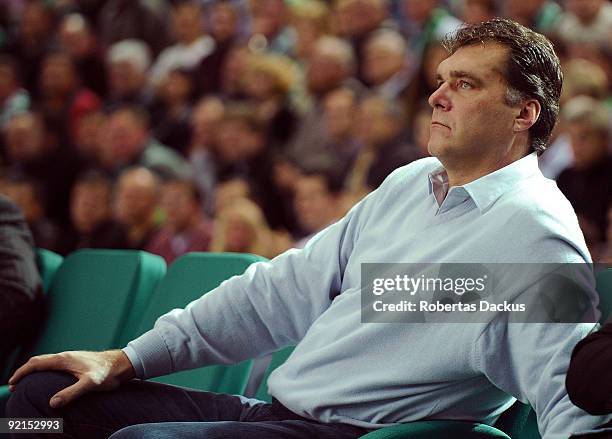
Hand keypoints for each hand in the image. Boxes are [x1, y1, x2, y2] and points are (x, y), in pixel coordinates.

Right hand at [8, 350, 135, 407]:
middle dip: (24, 372)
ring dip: (34, 370)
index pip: (36, 363)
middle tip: (14, 385)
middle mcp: (66, 356)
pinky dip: (44, 370)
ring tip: (26, 383)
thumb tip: (52, 403)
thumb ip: (71, 393)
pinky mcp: (77, 361)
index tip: (12, 383)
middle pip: (39, 361)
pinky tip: (47, 379)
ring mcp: (71, 358)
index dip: (22, 373)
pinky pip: (55, 364)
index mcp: (64, 359)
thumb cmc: (108, 373)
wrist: (122, 363)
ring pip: (47, 361)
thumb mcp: (90, 384)